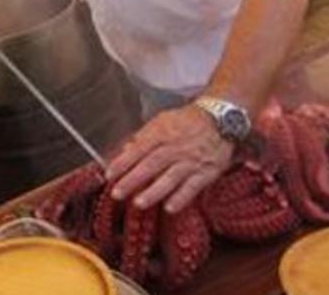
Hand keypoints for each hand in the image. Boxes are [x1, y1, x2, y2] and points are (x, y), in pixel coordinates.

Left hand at [106, 105, 234, 212]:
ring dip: (154, 192)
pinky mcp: (207, 172)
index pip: (139, 149)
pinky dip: (182, 198)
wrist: (220, 119)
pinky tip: (170, 208)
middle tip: (117, 193)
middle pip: (151, 165)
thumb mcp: (162, 121)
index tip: (109, 175)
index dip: (123, 163)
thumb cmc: (186, 122)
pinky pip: (193, 187)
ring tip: (138, 203)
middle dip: (133, 180)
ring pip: (171, 178)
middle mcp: (176, 148)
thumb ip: (143, 137)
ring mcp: (192, 161)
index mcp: (162, 134)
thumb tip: (124, 150)